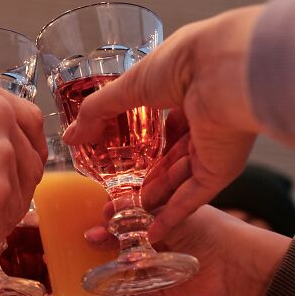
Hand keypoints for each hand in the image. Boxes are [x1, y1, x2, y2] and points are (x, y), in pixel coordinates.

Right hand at [63, 7, 262, 237]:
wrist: (225, 72)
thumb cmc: (183, 64)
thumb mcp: (129, 86)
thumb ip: (98, 113)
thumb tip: (70, 136)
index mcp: (187, 92)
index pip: (164, 124)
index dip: (142, 143)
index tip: (118, 158)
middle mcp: (203, 120)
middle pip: (169, 157)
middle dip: (144, 177)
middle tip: (118, 193)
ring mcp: (213, 147)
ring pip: (178, 179)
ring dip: (153, 198)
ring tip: (126, 213)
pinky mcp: (220, 170)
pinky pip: (193, 197)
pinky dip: (173, 215)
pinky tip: (151, 231)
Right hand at [85, 204, 289, 295]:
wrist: (241, 267)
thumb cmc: (213, 231)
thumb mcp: (173, 219)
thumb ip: (142, 219)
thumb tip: (111, 214)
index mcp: (167, 213)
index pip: (132, 210)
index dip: (114, 212)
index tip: (100, 214)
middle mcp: (162, 236)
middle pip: (125, 235)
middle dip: (107, 236)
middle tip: (90, 237)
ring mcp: (161, 261)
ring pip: (127, 260)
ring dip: (109, 260)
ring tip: (90, 259)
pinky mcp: (163, 285)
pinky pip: (137, 286)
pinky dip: (121, 285)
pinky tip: (102, 282)